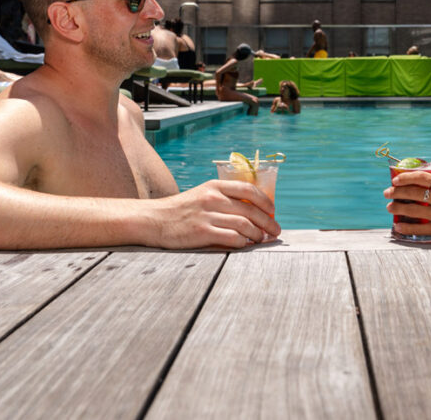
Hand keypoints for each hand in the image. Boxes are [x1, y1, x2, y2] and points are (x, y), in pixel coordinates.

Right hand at [150, 180, 280, 248]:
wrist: (154, 220)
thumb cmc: (181, 210)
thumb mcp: (202, 195)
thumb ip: (223, 198)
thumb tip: (252, 210)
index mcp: (214, 186)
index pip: (249, 189)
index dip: (265, 201)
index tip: (272, 211)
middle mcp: (212, 198)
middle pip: (250, 209)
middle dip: (268, 222)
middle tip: (275, 231)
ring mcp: (207, 215)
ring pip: (244, 225)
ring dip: (258, 234)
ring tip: (262, 240)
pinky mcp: (202, 233)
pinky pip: (232, 238)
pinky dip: (244, 243)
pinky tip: (245, 245)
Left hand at [384, 171, 430, 241]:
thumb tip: (424, 190)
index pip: (423, 177)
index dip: (406, 177)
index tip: (395, 179)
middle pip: (413, 192)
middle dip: (396, 192)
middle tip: (387, 193)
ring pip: (413, 209)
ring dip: (398, 208)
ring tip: (389, 207)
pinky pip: (420, 228)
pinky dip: (406, 227)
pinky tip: (398, 227)